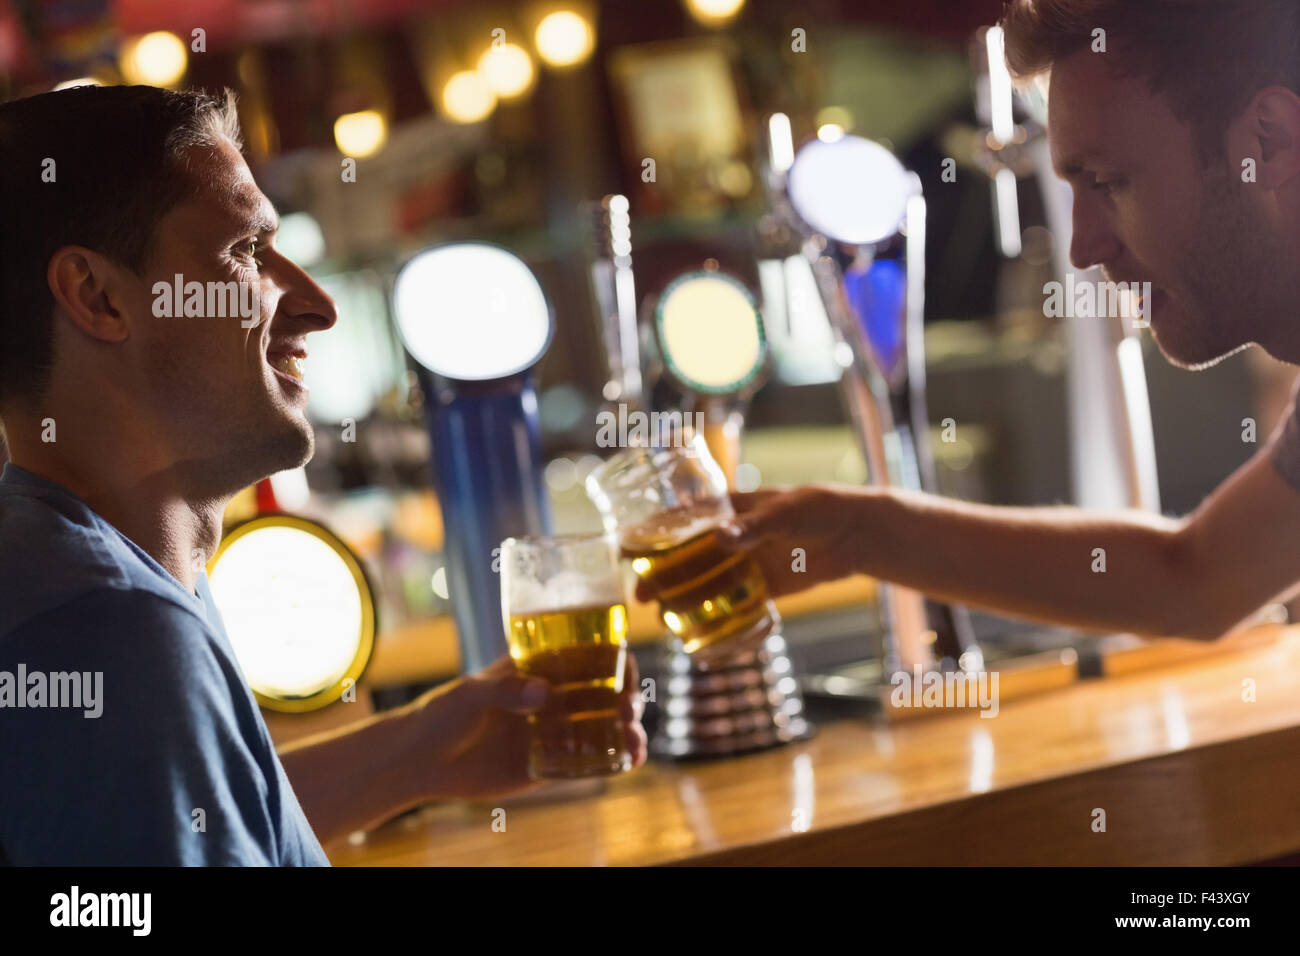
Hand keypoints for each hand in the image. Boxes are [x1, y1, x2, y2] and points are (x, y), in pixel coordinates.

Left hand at [406, 652, 647, 801]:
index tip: (626, 667)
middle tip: (627, 708)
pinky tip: (627, 762)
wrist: (419, 761)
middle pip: (603, 692)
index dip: (612, 659)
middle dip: (626, 698)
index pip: (585, 656)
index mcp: (537, 670)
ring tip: (634, 741)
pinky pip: (587, 762)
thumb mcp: (471, 693)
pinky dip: (612, 761)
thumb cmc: (441, 714)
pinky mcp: (546, 764)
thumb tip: (544, 692)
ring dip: (628, 731)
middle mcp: (551, 698)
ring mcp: (551, 731)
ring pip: (602, 728)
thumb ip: (506, 690)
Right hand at [633, 484, 866, 604]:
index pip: (683, 520)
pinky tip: (699, 633)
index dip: (653, 533)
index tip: (627, 547)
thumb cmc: (819, 508)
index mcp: (730, 510)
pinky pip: (734, 603)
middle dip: (660, 575)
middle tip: (640, 595)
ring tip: (663, 619)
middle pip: (686, 557)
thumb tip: (720, 538)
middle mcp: (731, 538)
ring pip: (706, 583)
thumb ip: (754, 526)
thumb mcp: (787, 511)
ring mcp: (746, 563)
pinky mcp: (764, 587)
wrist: (855, 533)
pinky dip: (718, 618)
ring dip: (684, 599)